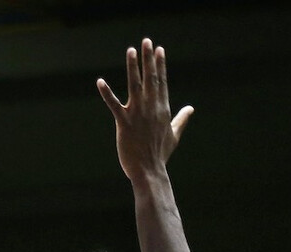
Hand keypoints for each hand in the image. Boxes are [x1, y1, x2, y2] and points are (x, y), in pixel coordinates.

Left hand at [97, 38, 193, 180]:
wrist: (149, 171)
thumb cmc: (160, 155)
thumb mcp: (174, 135)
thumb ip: (181, 119)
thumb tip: (191, 109)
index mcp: (162, 110)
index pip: (161, 82)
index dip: (160, 65)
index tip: (159, 50)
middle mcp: (151, 108)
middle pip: (150, 79)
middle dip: (148, 59)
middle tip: (147, 41)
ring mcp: (137, 115)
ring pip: (134, 86)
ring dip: (133, 67)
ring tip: (131, 50)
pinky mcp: (123, 123)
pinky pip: (113, 105)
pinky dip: (106, 93)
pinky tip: (99, 81)